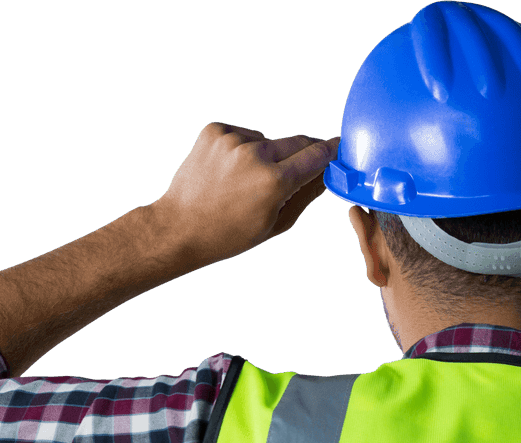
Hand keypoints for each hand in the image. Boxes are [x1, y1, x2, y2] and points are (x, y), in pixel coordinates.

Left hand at [154, 122, 339, 268]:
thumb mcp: (275, 224)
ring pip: (267, 140)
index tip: (340, 146)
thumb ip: (305, 195)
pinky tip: (229, 172)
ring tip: (246, 182)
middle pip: (296, 142)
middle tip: (299, 169)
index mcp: (274, 182)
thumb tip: (328, 174)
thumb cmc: (229, 234)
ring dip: (267, 155)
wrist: (180, 227)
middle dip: (303, 153)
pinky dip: (243, 149)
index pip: (316, 155)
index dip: (330, 151)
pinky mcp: (215, 131)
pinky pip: (243, 135)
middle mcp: (254, 155)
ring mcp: (232, 140)